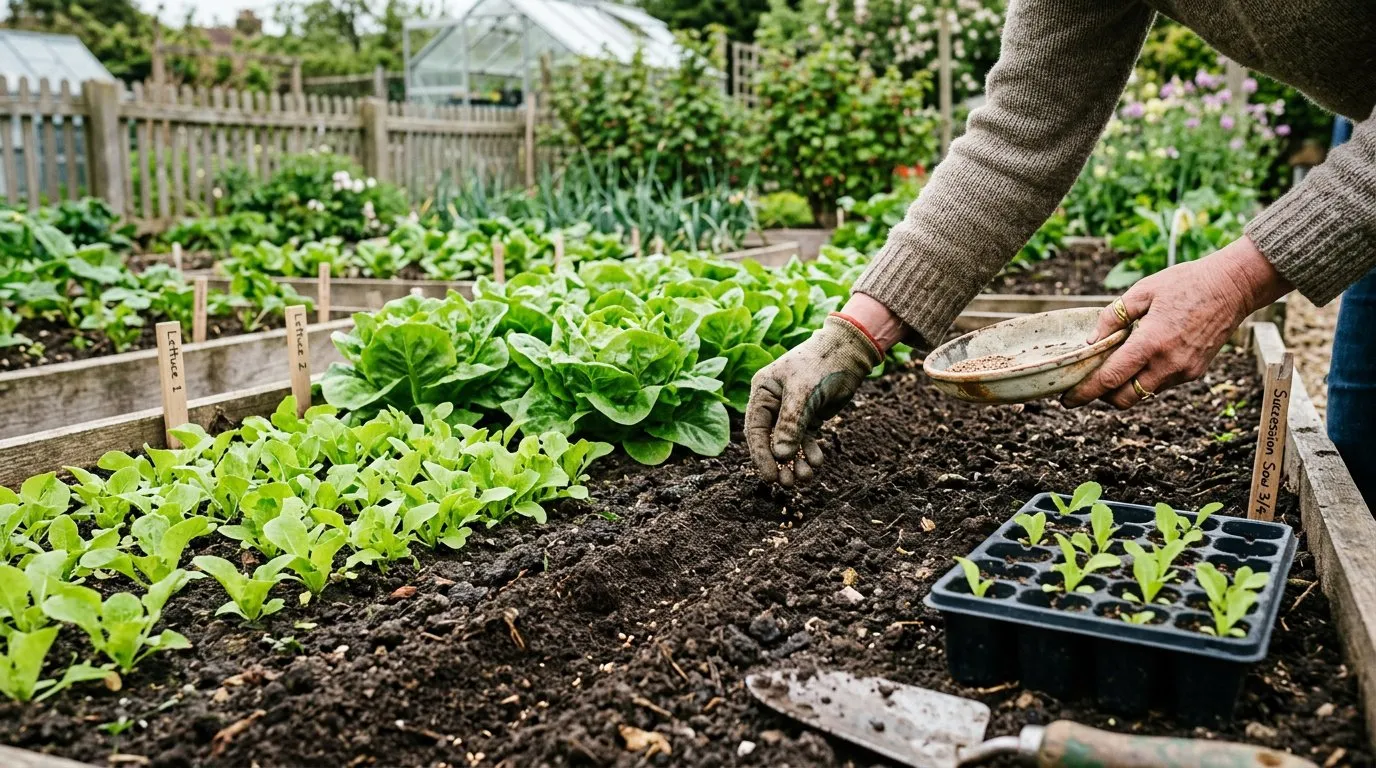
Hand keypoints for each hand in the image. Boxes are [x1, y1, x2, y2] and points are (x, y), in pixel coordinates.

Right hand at [746, 309, 888, 486]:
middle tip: (787, 484)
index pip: (755, 429)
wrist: (849, 353)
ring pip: (788, 444)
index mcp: (763, 392)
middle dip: (779, 463)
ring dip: (796, 462)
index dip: (761, 455)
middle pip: (770, 440)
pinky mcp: (809, 416)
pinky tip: (817, 462)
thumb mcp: (803, 393)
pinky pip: (805, 440)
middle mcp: (774, 403)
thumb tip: (781, 455)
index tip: (769, 476)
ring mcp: (791, 411)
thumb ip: (791, 424)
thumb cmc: (821, 364)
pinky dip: (810, 452)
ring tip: (805, 478)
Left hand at [1062, 237, 1290, 408]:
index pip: (1110, 379)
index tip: (1067, 399)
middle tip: (1088, 382)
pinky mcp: (1194, 372)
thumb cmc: (1185, 283)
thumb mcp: (1142, 291)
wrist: (1233, 286)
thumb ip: (1112, 317)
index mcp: (1151, 342)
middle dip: (1102, 396)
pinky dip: (1145, 378)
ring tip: (1114, 366)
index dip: (1085, 393)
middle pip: (1124, 398)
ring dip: (1124, 387)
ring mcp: (1184, 371)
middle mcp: (1168, 364)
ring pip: (1143, 394)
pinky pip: (1161, 384)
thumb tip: (1090, 342)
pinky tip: (1141, 358)